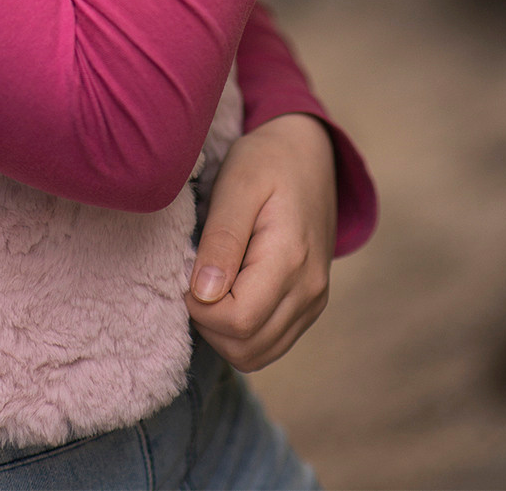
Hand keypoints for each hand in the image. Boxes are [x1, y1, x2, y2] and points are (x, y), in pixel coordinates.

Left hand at [186, 113, 339, 371]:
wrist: (309, 152)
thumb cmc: (268, 161)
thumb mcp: (237, 184)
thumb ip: (221, 239)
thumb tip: (204, 294)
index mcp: (291, 258)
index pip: (237, 321)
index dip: (200, 309)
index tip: (191, 271)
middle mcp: (310, 288)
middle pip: (246, 347)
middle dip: (208, 325)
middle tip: (199, 279)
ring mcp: (314, 299)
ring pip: (257, 355)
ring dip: (223, 334)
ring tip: (214, 287)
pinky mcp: (311, 304)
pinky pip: (270, 344)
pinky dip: (243, 334)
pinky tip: (231, 295)